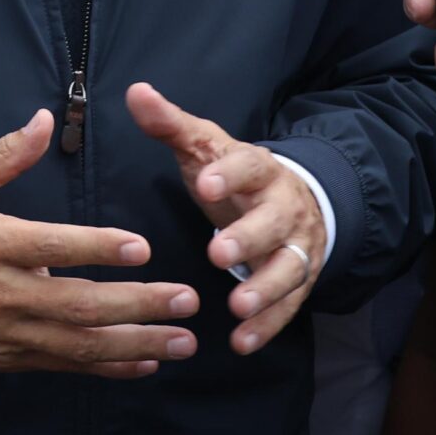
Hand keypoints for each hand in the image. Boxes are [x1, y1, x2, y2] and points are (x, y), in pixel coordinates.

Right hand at [0, 109, 199, 377]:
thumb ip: (4, 154)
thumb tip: (42, 119)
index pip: (53, 248)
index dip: (98, 248)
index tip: (142, 247)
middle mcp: (5, 292)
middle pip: (80, 304)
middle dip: (139, 304)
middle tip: (189, 300)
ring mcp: (10, 331)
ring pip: (81, 344)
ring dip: (137, 343)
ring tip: (184, 340)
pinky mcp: (11, 356)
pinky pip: (67, 366)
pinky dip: (109, 366)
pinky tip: (146, 362)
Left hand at [125, 82, 321, 355]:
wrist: (297, 198)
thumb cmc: (234, 174)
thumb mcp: (205, 146)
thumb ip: (170, 124)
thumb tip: (136, 92)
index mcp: (259, 168)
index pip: (248, 166)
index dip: (229, 175)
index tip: (205, 183)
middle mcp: (285, 206)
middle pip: (272, 222)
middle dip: (248, 238)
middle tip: (218, 255)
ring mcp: (297, 245)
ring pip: (288, 268)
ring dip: (265, 289)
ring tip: (237, 305)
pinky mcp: (299, 280)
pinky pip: (288, 305)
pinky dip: (268, 325)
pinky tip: (243, 342)